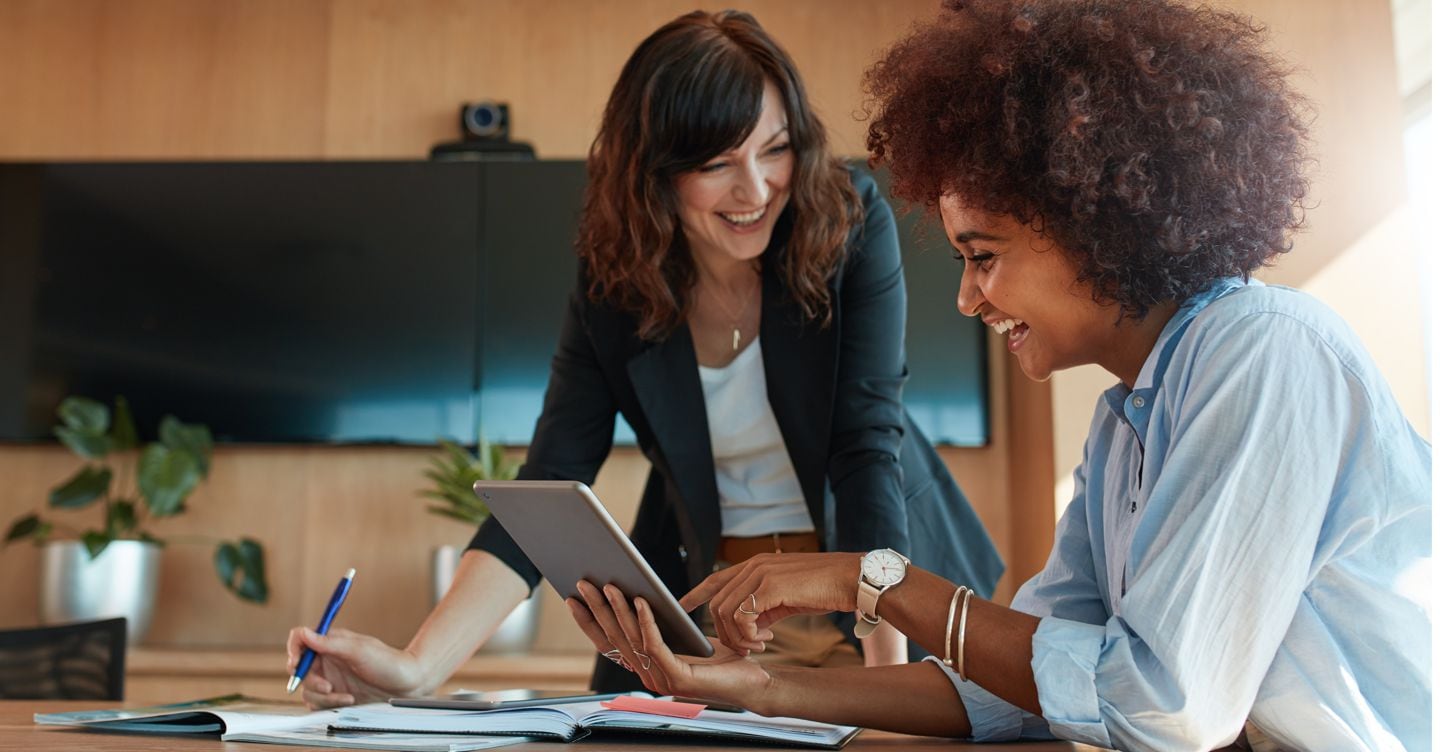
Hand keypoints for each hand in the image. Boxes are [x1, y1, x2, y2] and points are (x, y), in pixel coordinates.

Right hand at [284, 626, 426, 708]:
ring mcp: (330, 678)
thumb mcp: (359, 650)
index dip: (294, 650)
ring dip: (323, 696)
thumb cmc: (388, 662)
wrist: (407, 685)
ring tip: (345, 696)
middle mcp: (327, 660)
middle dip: (310, 680)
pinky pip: (318, 703)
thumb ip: (329, 643)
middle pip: (299, 669)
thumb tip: (304, 633)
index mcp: (330, 643)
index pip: (300, 641)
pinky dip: (329, 704)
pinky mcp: (335, 696)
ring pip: (308, 690)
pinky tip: (348, 700)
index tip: (297, 663)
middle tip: (327, 686)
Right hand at [566, 581, 771, 706]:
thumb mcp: (682, 635)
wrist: (752, 680)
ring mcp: (661, 679)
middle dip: (597, 609)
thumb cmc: (721, 657)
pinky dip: (646, 621)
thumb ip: (659, 624)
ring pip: (632, 639)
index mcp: (645, 667)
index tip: (573, 598)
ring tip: (610, 585)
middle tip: (584, 583)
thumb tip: (635, 593)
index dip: (589, 622)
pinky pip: (655, 644)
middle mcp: (648, 676)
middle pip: (614, 638)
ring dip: (618, 610)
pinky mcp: (678, 678)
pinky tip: (641, 601)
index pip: (608, 643)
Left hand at [679, 552, 860, 655]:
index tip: (681, 606)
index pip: (716, 578)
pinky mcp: (771, 586)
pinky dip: (748, 634)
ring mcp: (761, 573)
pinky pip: (743, 616)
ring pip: (726, 611)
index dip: (696, 593)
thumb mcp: (787, 596)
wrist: (852, 579)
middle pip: (718, 603)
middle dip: (726, 632)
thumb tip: (751, 626)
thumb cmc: (825, 588)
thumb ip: (764, 606)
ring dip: (738, 637)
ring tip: (758, 645)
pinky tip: (766, 639)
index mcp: (757, 564)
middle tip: (748, 647)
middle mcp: (754, 565)